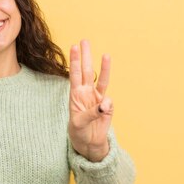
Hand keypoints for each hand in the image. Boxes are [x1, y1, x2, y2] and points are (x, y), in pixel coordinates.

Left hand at [68, 39, 113, 161]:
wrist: (88, 142)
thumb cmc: (79, 132)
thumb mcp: (79, 124)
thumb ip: (91, 113)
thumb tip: (105, 104)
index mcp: (75, 95)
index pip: (75, 75)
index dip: (75, 61)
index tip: (74, 47)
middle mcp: (86, 93)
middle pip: (87, 71)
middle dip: (86, 56)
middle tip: (84, 41)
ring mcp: (97, 98)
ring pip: (101, 80)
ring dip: (103, 67)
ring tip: (106, 54)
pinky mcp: (107, 107)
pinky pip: (109, 101)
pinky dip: (108, 104)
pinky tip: (104, 110)